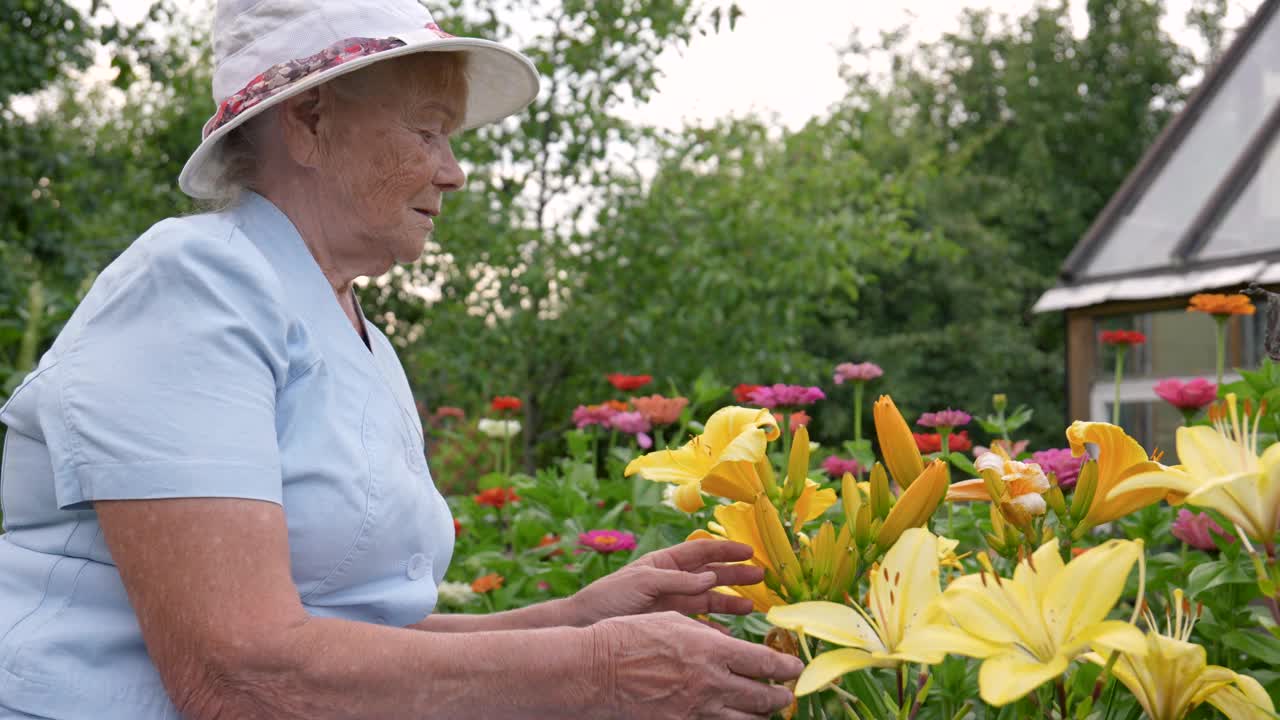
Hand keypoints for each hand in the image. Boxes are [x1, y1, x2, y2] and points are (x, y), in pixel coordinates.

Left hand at [569, 540, 763, 625]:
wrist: (584, 625)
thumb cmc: (607, 596)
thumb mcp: (641, 582)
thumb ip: (676, 580)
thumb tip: (710, 578)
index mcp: (664, 562)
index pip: (701, 551)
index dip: (726, 550)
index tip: (749, 550)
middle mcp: (671, 581)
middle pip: (710, 574)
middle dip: (736, 575)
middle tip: (761, 577)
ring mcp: (671, 603)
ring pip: (708, 599)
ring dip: (730, 601)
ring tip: (752, 605)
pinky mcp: (668, 624)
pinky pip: (697, 624)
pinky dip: (714, 629)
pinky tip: (729, 633)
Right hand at [588, 611, 800, 718]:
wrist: (595, 670)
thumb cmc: (630, 637)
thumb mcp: (673, 622)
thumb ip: (707, 636)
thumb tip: (729, 645)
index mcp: (711, 650)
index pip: (763, 663)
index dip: (785, 667)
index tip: (794, 668)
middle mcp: (710, 682)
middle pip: (762, 696)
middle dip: (780, 697)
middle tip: (787, 695)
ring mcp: (697, 710)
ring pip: (745, 719)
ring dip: (760, 715)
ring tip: (767, 711)